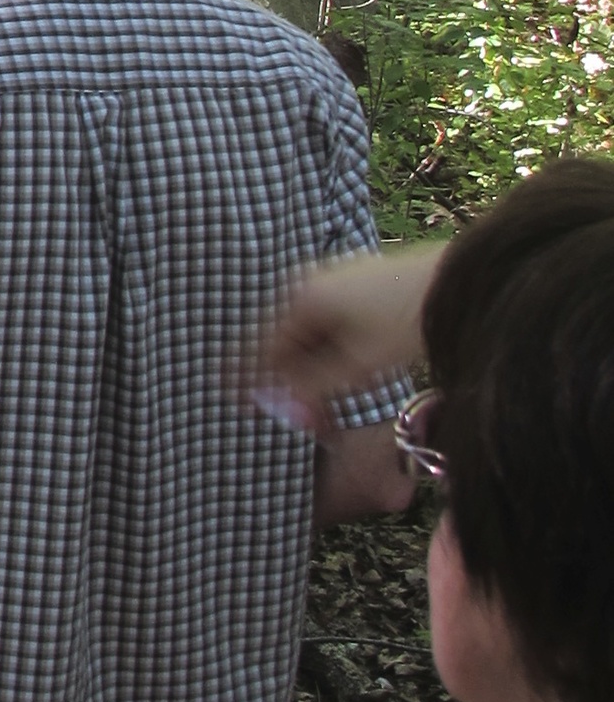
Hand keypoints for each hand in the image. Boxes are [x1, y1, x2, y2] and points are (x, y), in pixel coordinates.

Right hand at [246, 246, 439, 431]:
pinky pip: (333, 326)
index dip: (253, 379)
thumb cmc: (403, 323)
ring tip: (341, 400)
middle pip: (288, 341)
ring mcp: (336, 282)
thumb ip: (312, 386)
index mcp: (301, 297)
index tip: (242, 407)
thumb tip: (278, 405)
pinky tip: (357, 373)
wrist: (460, 285)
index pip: (263, 345)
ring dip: (319, 371)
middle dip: (296, 382)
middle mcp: (310, 284)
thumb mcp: (356, 364)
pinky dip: (337, 354)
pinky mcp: (359, 287)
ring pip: (312, 336)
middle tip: (313, 419)